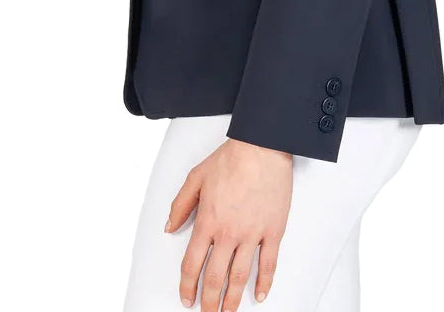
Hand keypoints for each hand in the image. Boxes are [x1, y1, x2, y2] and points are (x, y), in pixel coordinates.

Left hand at [164, 137, 292, 308]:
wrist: (261, 147)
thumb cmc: (230, 159)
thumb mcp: (195, 177)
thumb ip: (180, 205)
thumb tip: (170, 227)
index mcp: (207, 221)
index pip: (192, 263)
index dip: (187, 285)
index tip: (187, 298)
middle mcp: (228, 232)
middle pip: (215, 277)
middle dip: (209, 301)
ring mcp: (252, 234)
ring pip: (240, 276)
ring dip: (232, 299)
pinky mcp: (273, 231)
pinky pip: (268, 263)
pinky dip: (264, 283)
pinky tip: (258, 295)